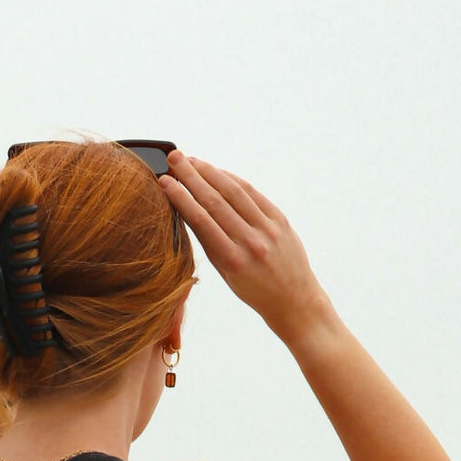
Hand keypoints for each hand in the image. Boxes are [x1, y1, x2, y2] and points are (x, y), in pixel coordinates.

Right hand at [160, 153, 331, 347]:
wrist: (295, 301)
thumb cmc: (255, 291)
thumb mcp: (227, 275)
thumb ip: (210, 244)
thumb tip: (188, 210)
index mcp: (233, 261)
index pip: (200, 221)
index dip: (180, 197)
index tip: (165, 181)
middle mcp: (251, 242)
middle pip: (215, 200)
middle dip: (191, 176)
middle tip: (173, 159)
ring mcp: (268, 229)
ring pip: (234, 191)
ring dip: (210, 172)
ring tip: (191, 160)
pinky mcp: (281, 220)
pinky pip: (252, 193)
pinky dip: (233, 179)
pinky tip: (217, 172)